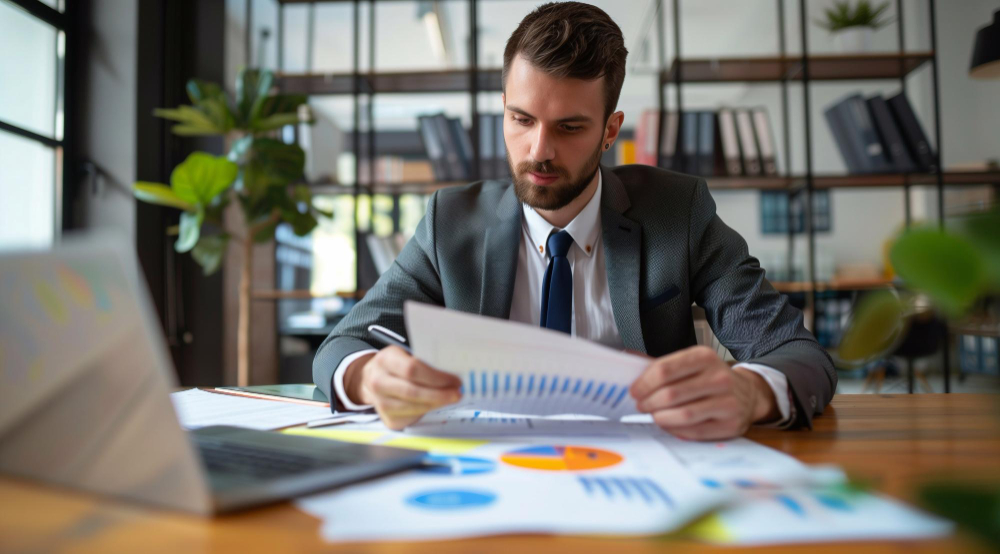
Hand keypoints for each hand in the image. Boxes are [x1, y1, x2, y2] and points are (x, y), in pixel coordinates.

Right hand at [344, 346, 461, 429]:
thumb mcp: (405, 354)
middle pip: (413, 391)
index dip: (436, 377)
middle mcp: (378, 382)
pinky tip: (437, 405)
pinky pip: (413, 417)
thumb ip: (424, 361)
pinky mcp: (387, 419)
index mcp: (385, 360)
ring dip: (436, 404)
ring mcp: (381, 403)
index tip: (454, 380)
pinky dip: (428, 411)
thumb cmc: (395, 365)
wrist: (372, 379)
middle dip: (439, 394)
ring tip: (451, 398)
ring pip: (414, 407)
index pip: (412, 369)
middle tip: (457, 393)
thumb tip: (452, 370)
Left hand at [629, 346, 779, 440]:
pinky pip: (694, 431)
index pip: (664, 370)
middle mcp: (719, 377)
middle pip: (671, 394)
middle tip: (641, 406)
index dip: (644, 383)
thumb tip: (625, 359)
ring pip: (683, 414)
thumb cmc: (710, 378)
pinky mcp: (730, 423)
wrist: (747, 393)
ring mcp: (727, 402)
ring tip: (654, 416)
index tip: (634, 391)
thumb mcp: (690, 363)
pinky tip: (670, 424)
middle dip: (649, 402)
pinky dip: (676, 430)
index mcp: (704, 357)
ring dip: (661, 418)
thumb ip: (661, 364)